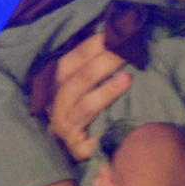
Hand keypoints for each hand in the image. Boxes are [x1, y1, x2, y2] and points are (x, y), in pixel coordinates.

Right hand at [48, 32, 131, 160]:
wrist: (84, 152)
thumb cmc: (89, 112)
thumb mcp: (85, 87)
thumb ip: (93, 66)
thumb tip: (116, 37)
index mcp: (56, 86)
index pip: (70, 62)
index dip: (90, 47)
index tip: (113, 33)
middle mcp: (57, 106)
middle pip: (78, 81)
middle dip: (103, 63)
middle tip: (126, 50)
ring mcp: (66, 128)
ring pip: (84, 107)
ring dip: (106, 91)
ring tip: (128, 78)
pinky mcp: (78, 149)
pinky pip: (93, 138)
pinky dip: (106, 127)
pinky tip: (123, 117)